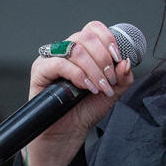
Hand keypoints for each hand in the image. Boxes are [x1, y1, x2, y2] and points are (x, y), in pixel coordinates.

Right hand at [22, 20, 135, 165]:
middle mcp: (65, 51)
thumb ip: (121, 78)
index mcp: (82, 51)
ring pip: (74, 48)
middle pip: (86, 37)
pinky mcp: (39, 71)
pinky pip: (58, 63)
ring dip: (93, 68)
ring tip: (99, 87)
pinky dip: (77, 74)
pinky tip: (86, 87)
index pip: (94, 29)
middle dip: (103, 58)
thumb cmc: (83, 113)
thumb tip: (126, 62)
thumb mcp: (110, 94)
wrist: (66, 135)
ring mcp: (51, 59)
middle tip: (109, 80)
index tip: (118, 57)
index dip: (108, 39)